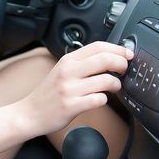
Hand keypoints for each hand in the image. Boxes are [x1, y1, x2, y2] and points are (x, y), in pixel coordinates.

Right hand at [16, 42, 132, 135]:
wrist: (30, 112)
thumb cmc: (49, 93)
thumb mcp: (62, 70)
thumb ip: (82, 63)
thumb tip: (109, 57)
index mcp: (68, 60)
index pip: (98, 46)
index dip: (117, 49)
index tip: (127, 54)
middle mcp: (68, 72)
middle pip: (104, 60)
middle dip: (121, 63)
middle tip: (125, 69)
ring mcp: (69, 89)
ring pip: (105, 80)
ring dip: (116, 84)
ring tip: (114, 87)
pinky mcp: (71, 106)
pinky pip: (98, 100)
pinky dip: (104, 99)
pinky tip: (100, 99)